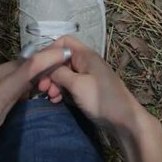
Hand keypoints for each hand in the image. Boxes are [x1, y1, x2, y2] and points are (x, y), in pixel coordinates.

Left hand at [0, 48, 67, 161]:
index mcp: (2, 87)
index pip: (31, 65)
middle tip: (31, 86)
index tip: (61, 50)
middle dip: (28, 71)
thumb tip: (23, 88)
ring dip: (9, 77)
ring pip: (1, 69)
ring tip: (4, 96)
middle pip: (17, 65)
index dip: (49, 56)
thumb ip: (11, 100)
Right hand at [41, 36, 161, 161]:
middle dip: (49, 72)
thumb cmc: (101, 98)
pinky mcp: (86, 88)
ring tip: (50, 96)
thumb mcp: (77, 85)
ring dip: (54, 83)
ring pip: (64, 73)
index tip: (38, 67)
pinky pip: (69, 84)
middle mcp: (85, 62)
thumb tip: (47, 67)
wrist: (124, 120)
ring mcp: (87, 75)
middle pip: (61, 59)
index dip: (49, 51)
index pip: (63, 42)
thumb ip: (60, 73)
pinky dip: (61, 90)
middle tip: (42, 87)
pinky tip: (56, 100)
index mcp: (85, 55)